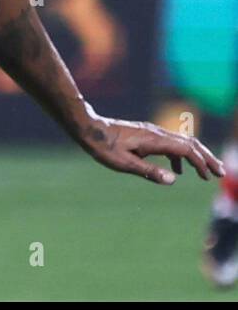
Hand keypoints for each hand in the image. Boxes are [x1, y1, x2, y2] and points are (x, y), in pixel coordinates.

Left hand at [77, 107, 224, 184]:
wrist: (89, 129)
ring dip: (196, 157)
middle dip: (207, 158)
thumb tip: (174, 180)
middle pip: (190, 143)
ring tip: (205, 174)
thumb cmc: (104, 148)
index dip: (200, 162)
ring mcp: (152, 133)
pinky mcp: (146, 135)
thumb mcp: (124, 163)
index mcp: (154, 140)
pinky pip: (170, 145)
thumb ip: (149, 171)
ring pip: (182, 142)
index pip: (186, 149)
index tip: (208, 177)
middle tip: (220, 173)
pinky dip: (180, 156)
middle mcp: (157, 133)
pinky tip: (178, 170)